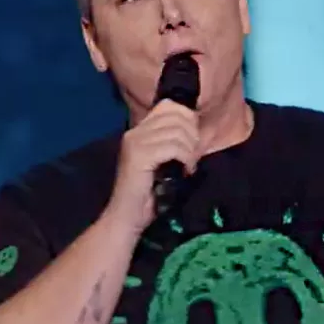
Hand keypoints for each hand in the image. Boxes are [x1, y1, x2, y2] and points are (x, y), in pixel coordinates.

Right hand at [109, 99, 200, 234]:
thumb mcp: (164, 161)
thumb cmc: (149, 193)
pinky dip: (186, 159)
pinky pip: (174, 147)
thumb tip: (196, 129)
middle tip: (192, 156)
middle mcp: (135, 132)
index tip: (193, 141)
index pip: (169, 106)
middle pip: (176, 116)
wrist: (127, 217)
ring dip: (190, 150)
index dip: (187, 118)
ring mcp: (135, 142)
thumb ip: (174, 142)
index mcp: (139, 130)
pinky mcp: (139, 156)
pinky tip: (185, 171)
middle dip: (192, 135)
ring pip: (178, 132)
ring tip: (188, 166)